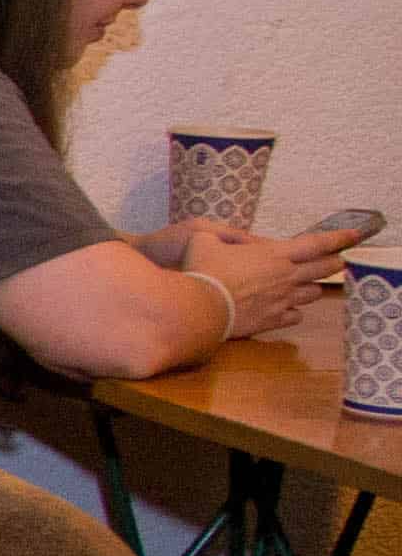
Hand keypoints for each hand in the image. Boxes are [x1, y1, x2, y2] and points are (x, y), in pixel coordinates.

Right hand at [188, 222, 347, 342]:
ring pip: (313, 293)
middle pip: (325, 269)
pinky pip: (295, 316)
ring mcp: (283, 300)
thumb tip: (213, 237)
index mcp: (275, 254)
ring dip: (312, 288)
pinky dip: (294, 312)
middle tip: (337, 260)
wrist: (200, 308)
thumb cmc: (203, 271)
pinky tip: (286, 310)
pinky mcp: (273, 321)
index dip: (339, 237)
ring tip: (306, 285)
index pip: (317, 243)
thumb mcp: (203, 240)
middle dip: (334, 263)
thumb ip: (215, 236)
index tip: (355, 234)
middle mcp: (286, 277)